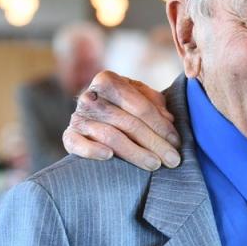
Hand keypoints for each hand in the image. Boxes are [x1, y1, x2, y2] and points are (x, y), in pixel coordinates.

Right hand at [63, 71, 181, 170]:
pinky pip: (78, 145)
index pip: (140, 106)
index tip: (177, 142)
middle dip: (155, 143)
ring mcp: (77, 117)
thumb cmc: (127, 106)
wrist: (97, 115)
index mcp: (108, 80)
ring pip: (111, 136)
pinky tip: (109, 157)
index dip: (161, 126)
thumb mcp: (143, 98)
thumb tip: (168, 121)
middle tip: (173, 160)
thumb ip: (156, 104)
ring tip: (155, 165)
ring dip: (135, 153)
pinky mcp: (68, 136)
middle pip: (128, 123)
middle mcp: (89, 96)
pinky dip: (92, 150)